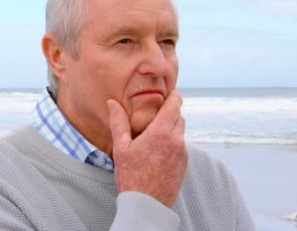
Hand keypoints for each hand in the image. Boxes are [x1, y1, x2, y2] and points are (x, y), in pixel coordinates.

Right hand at [107, 90, 186, 207]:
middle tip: (155, 114)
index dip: (174, 96)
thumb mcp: (121, 147)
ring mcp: (182, 154)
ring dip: (171, 129)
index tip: (172, 91)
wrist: (147, 205)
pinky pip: (180, 147)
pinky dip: (172, 143)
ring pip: (180, 133)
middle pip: (179, 117)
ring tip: (153, 135)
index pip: (175, 106)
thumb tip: (112, 103)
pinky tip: (157, 152)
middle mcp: (177, 141)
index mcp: (161, 133)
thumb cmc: (131, 176)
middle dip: (170, 113)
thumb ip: (118, 122)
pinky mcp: (184, 165)